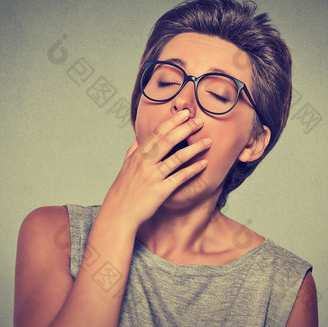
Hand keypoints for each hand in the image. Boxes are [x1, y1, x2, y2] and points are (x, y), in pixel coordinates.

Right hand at [101, 109, 210, 228]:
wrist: (119, 213)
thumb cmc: (124, 189)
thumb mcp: (126, 166)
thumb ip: (134, 150)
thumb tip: (138, 137)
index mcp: (138, 155)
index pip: (157, 132)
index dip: (173, 121)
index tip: (186, 113)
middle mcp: (145, 163)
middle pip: (168, 140)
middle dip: (186, 129)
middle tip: (200, 121)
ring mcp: (153, 176)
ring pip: (177, 157)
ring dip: (195, 148)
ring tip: (208, 141)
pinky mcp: (160, 191)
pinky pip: (180, 177)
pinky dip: (193, 169)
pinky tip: (204, 164)